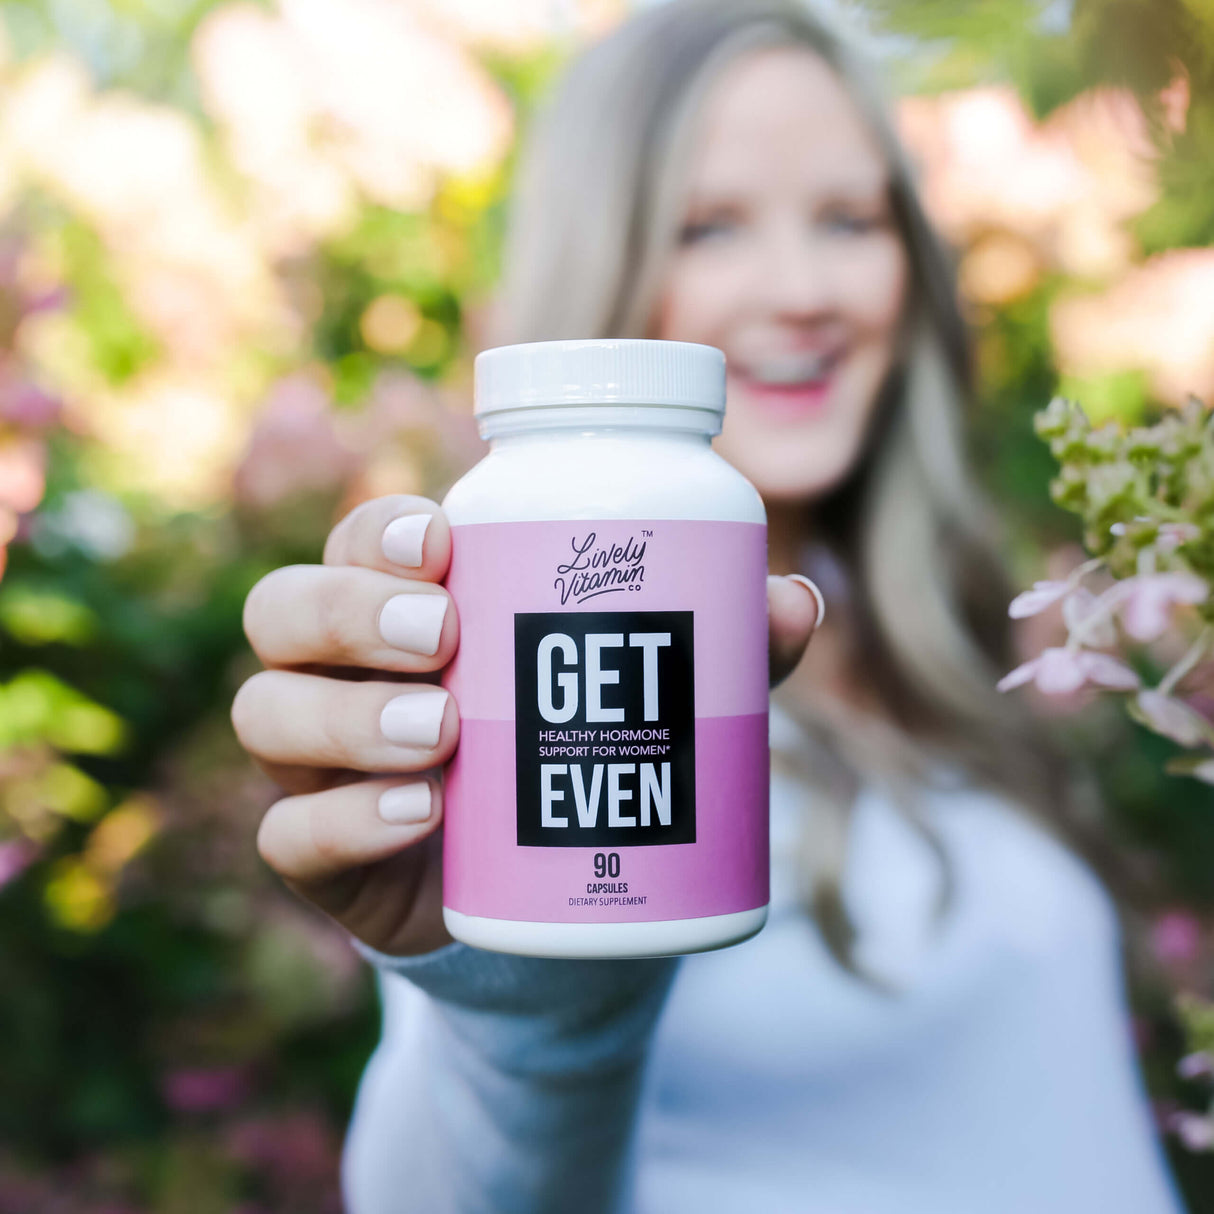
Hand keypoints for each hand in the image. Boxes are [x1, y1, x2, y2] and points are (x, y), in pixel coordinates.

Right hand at [232, 494, 819, 956]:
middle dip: (348, 609)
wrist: (562, 892)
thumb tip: (794, 598)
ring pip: (266, 711)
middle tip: (444, 632)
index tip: (446, 539)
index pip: (362, 541)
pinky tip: (420, 814)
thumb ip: (722, 650)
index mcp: (409, 604)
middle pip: (284, 610)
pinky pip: (286, 833)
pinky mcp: (326, 855)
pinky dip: (345, 821)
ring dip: (346, 713)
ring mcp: (321, 764)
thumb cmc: (592, 754)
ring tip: (447, 731)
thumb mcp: (659, 696)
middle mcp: (344, 671)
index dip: (382, 529)